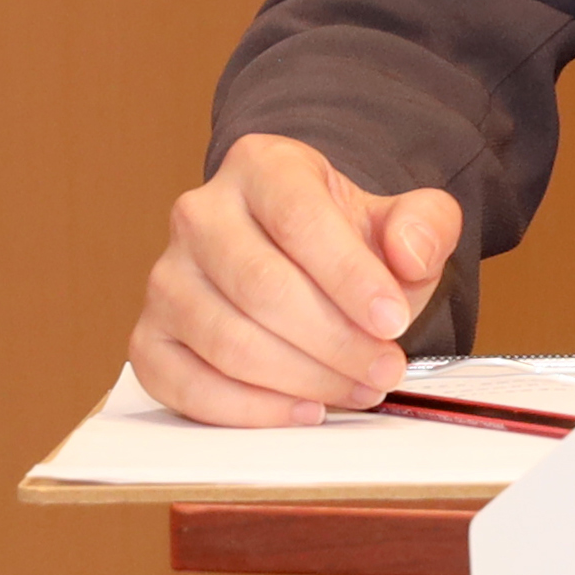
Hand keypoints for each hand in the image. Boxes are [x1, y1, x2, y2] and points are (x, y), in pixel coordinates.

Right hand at [129, 133, 461, 426]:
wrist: (300, 259)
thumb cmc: (347, 241)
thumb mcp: (401, 219)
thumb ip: (426, 225)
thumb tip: (410, 254)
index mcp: (261, 165)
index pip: (298, 219)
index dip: (349, 277)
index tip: (394, 321)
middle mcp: (200, 213)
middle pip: (262, 287)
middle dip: (334, 340)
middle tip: (385, 368)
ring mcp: (167, 277)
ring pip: (227, 341)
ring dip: (302, 378)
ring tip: (358, 388)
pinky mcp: (149, 337)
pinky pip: (184, 385)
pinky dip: (248, 409)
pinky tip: (304, 409)